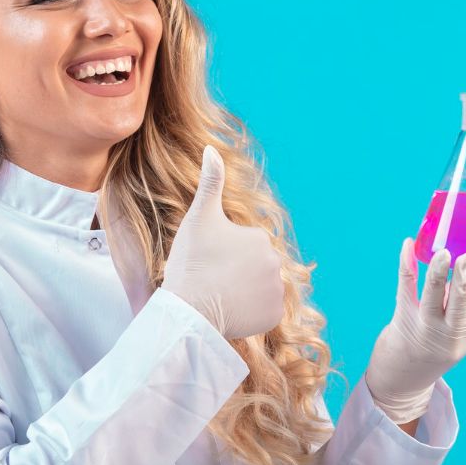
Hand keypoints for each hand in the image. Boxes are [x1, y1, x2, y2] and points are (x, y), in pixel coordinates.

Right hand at [160, 145, 285, 339]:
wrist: (189, 308)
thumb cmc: (191, 261)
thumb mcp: (198, 218)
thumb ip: (210, 183)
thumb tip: (212, 148)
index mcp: (260, 237)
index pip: (245, 245)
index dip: (224, 253)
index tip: (208, 261)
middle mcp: (276, 262)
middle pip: (254, 266)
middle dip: (237, 272)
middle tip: (213, 279)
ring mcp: (276, 291)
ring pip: (259, 288)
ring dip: (244, 291)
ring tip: (220, 295)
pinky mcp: (273, 316)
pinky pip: (264, 311)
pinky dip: (251, 312)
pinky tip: (231, 310)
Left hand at [363, 240, 465, 422]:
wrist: (408, 369)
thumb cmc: (443, 336)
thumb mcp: (465, 325)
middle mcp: (449, 328)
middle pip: (458, 304)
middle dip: (463, 282)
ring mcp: (425, 321)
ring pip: (431, 296)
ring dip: (437, 274)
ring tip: (443, 253)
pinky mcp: (403, 313)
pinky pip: (405, 287)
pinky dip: (407, 264)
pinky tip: (408, 245)